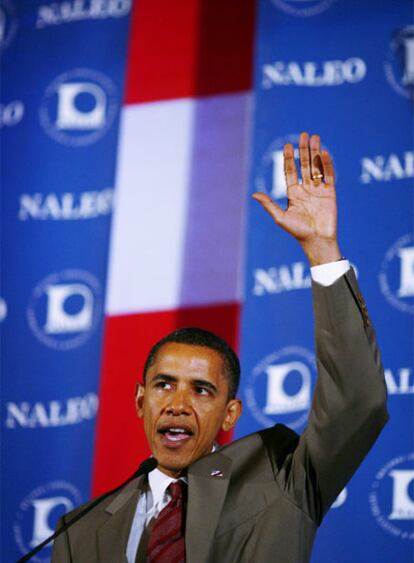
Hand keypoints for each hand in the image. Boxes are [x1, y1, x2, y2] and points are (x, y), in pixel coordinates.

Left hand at [253, 132, 341, 265]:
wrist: (317, 240)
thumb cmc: (298, 232)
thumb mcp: (280, 217)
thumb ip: (269, 204)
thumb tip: (253, 194)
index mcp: (293, 194)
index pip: (290, 171)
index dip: (288, 158)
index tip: (287, 145)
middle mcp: (305, 189)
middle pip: (304, 165)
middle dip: (303, 150)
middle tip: (303, 134)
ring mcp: (318, 190)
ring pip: (317, 167)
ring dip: (315, 152)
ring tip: (315, 137)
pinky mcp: (330, 193)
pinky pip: (329, 175)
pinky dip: (326, 164)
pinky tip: (323, 152)